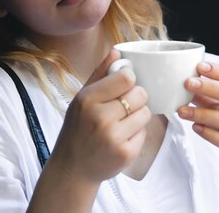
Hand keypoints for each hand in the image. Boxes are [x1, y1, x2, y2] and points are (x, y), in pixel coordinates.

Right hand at [49, 50, 150, 183]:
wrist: (72, 168)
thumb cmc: (77, 129)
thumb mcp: (81, 98)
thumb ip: (100, 73)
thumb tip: (117, 51)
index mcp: (88, 99)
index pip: (126, 78)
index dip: (129, 80)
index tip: (123, 86)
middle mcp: (100, 117)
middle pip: (140, 94)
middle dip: (135, 98)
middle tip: (122, 107)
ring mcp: (114, 137)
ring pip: (146, 113)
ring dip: (138, 116)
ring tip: (121, 123)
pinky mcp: (126, 153)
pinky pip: (144, 132)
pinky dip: (136, 134)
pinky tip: (121, 138)